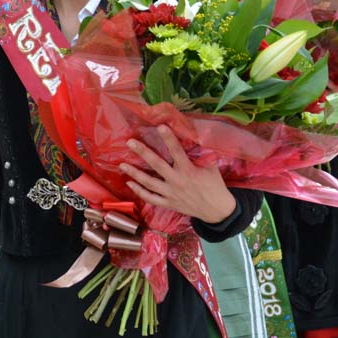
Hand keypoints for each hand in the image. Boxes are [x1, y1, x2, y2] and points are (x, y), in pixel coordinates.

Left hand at [120, 125, 235, 223]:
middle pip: (157, 165)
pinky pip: (150, 198)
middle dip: (143, 152)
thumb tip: (193, 137)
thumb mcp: (211, 168)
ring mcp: (171, 194)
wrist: (216, 210)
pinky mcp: (168, 203)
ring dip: (134, 173)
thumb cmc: (214, 185)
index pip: (177, 151)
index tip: (160, 126)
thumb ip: (201, 154)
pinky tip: (129, 183)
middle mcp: (177, 181)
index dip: (169, 138)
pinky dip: (139, 191)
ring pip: (148, 183)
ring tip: (122, 164)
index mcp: (189, 170)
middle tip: (130, 142)